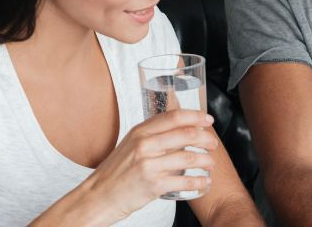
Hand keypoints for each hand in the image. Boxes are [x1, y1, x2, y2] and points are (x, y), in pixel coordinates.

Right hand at [78, 110, 218, 221]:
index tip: (208, 119)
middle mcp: (144, 145)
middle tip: (213, 144)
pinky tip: (203, 182)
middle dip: (206, 138)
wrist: (99, 196)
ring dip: (206, 161)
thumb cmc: (116, 172)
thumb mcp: (130, 145)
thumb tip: (181, 129)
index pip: (174, 117)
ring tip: (210, 164)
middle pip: (186, 134)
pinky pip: (185, 181)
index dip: (196, 116)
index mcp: (139, 132)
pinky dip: (199, 182)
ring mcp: (149, 165)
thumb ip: (152, 136)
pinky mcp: (154, 185)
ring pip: (189, 158)